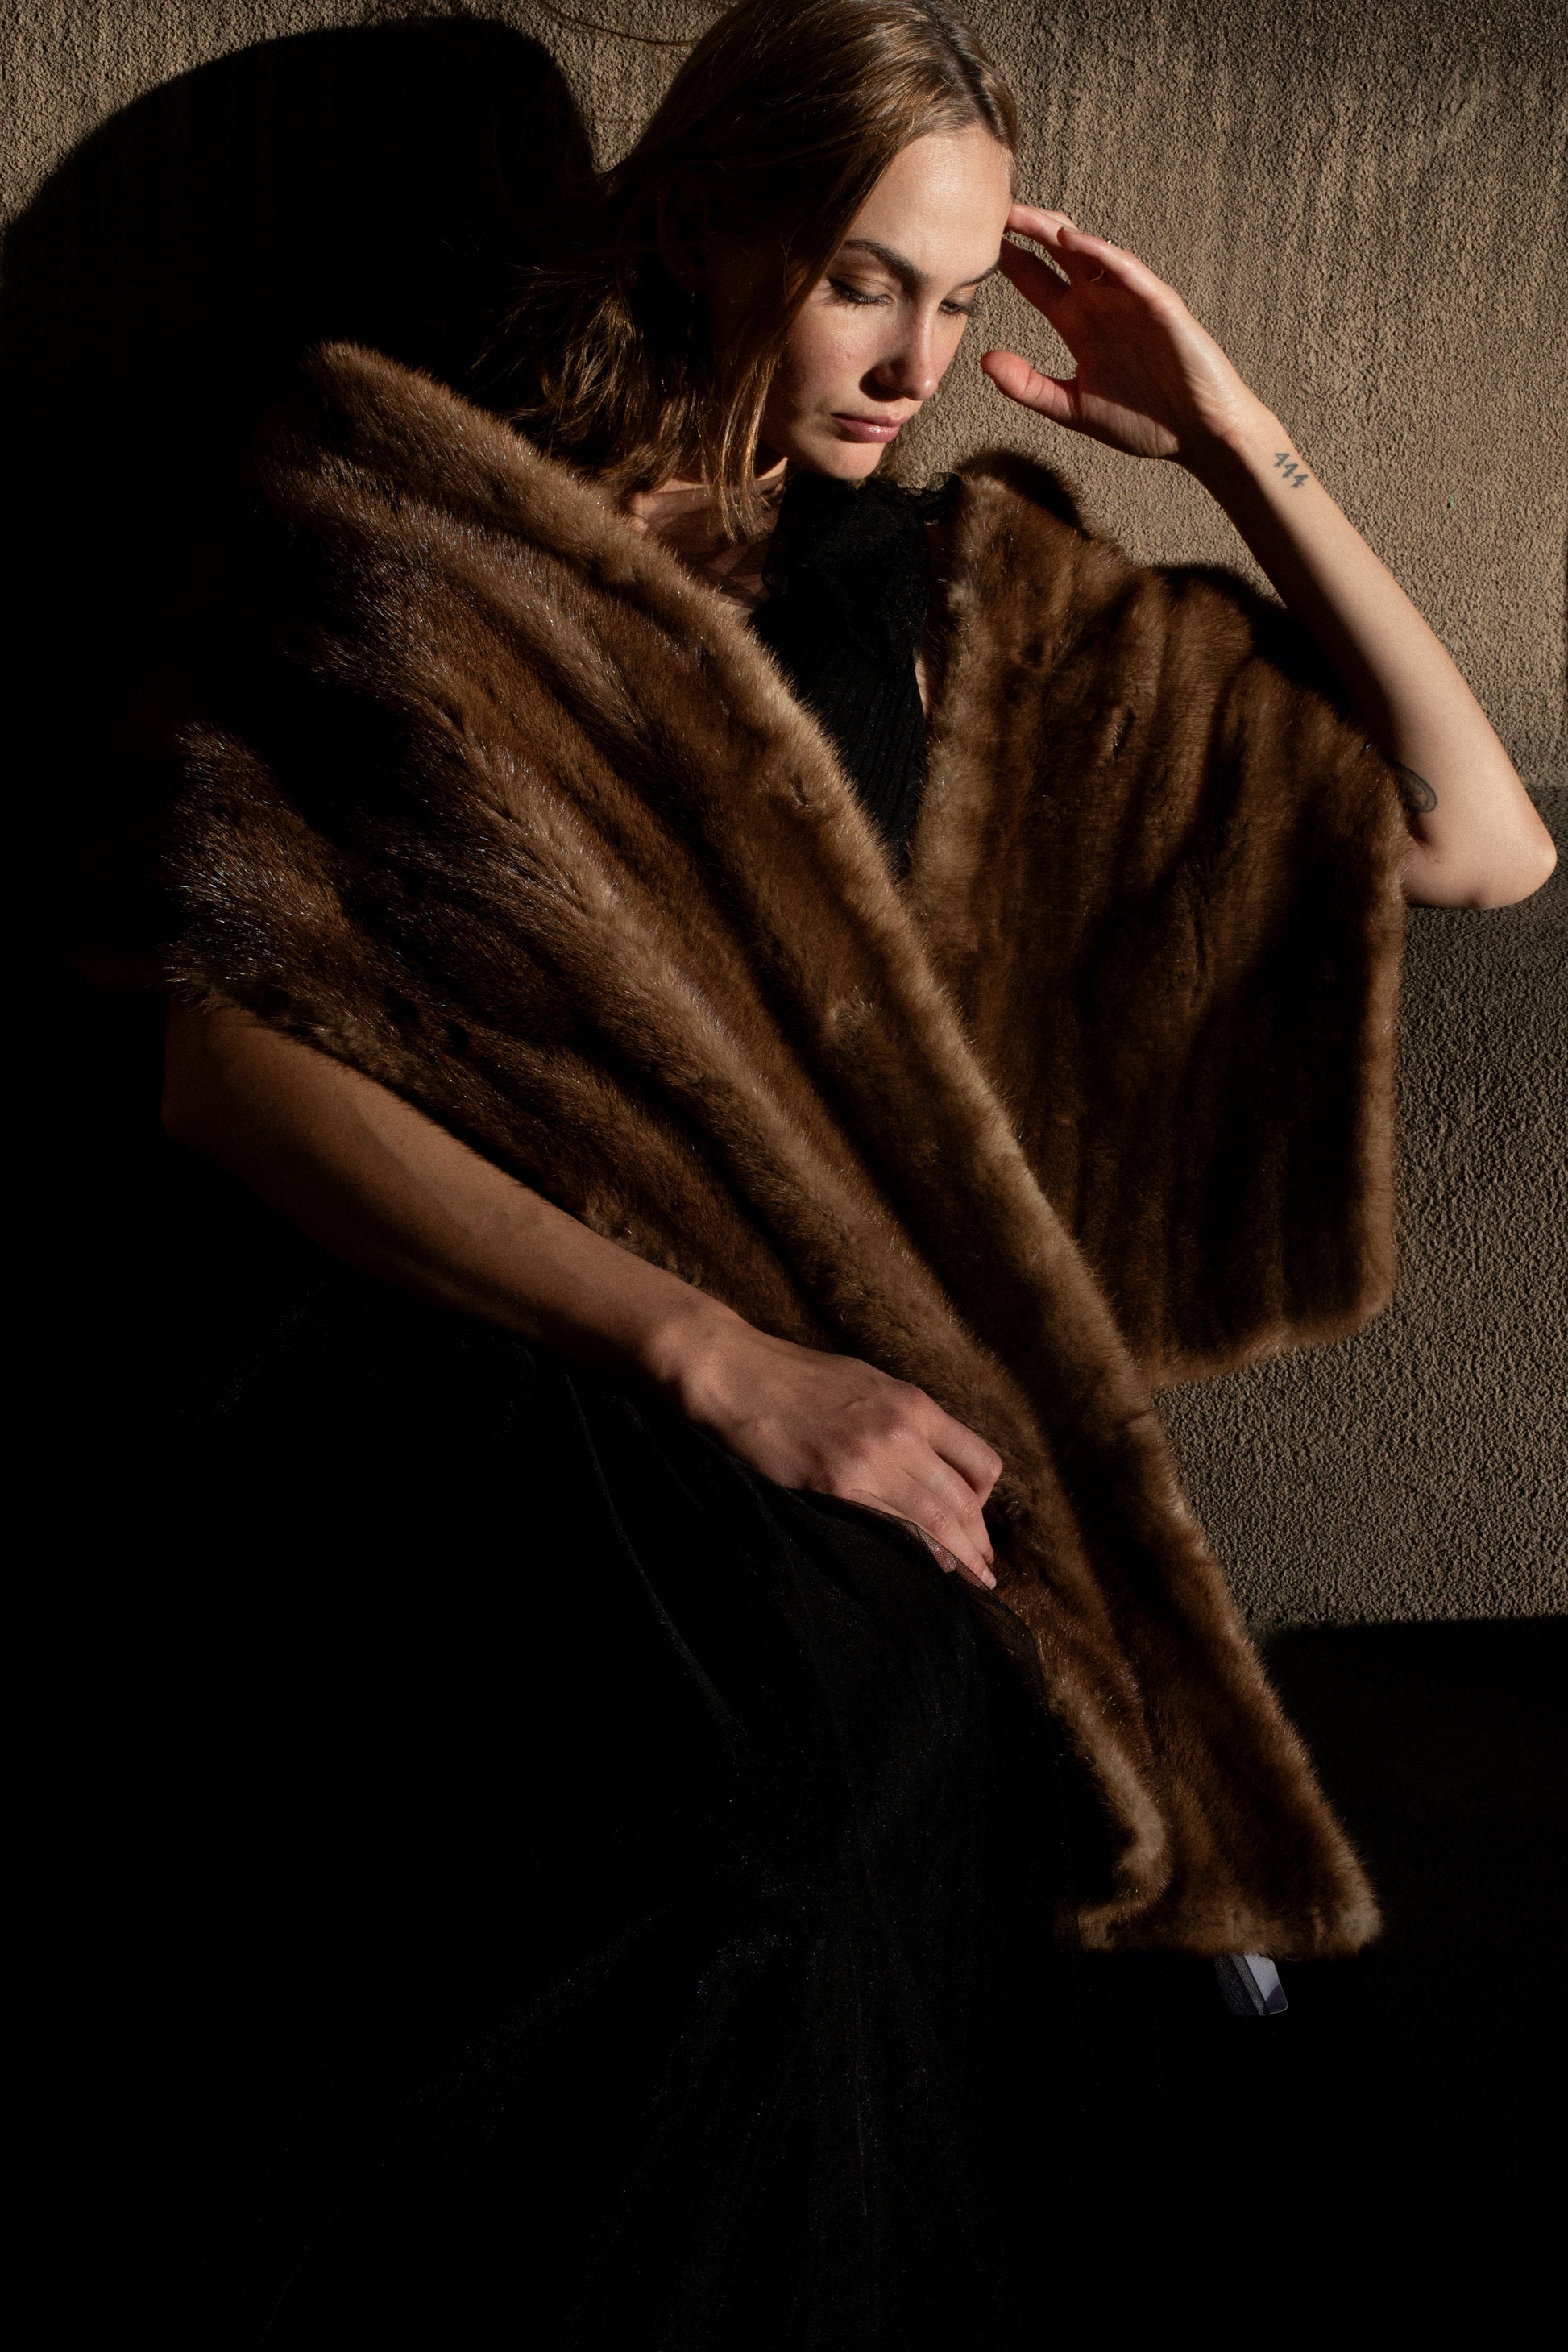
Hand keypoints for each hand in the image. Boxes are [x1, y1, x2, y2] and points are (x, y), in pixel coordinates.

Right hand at [671, 1317, 1000, 1589]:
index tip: (978, 1523)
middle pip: (962, 1502)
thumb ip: (907, 1421)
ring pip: (934, 1522)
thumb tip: (935, 1465)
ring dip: (957, 1557)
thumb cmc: (798, 1377)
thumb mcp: (870, 1384)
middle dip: (978, 1544)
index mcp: (914, 1406)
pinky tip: (917, 1566)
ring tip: (967, 1579)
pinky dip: (910, 1552)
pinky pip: (886, 1529)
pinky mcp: (832, 1487)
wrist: (738, 1374)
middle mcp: (900, 1434)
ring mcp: (867, 1463)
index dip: (987, 1503)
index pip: (980, 1462)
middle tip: (985, 1575)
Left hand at [981, 203, 1265, 467]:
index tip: (973, 244)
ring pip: (1091, 253)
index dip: (1010, 262)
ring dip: (1058, 231)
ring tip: (1024, 215)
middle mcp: (1103, 304)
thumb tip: (984, 360)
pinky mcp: (1161, 306)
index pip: (1038, 283)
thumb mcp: (1072, 408)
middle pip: (1059, 255)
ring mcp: (1132, 301)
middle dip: (1028, 231)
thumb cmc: (1143, 423)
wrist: (1200, 437)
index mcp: (1080, 326)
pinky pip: (1131, 274)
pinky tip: (1077, 241)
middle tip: (992, 210)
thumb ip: (1028, 386)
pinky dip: (1105, 255)